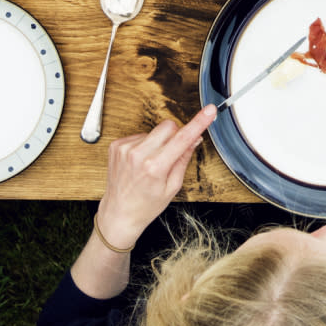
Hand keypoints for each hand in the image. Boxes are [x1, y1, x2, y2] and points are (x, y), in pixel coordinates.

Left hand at [95, 107, 215, 249]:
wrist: (118, 214)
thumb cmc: (146, 205)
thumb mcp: (172, 187)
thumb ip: (184, 159)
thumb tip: (194, 138)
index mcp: (155, 167)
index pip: (183, 138)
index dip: (199, 123)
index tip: (209, 111)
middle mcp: (138, 155)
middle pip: (169, 126)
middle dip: (175, 136)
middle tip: (170, 154)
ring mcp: (125, 148)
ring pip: (154, 130)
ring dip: (157, 142)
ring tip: (150, 163)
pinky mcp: (116, 145)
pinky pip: (140, 134)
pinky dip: (144, 145)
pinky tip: (139, 161)